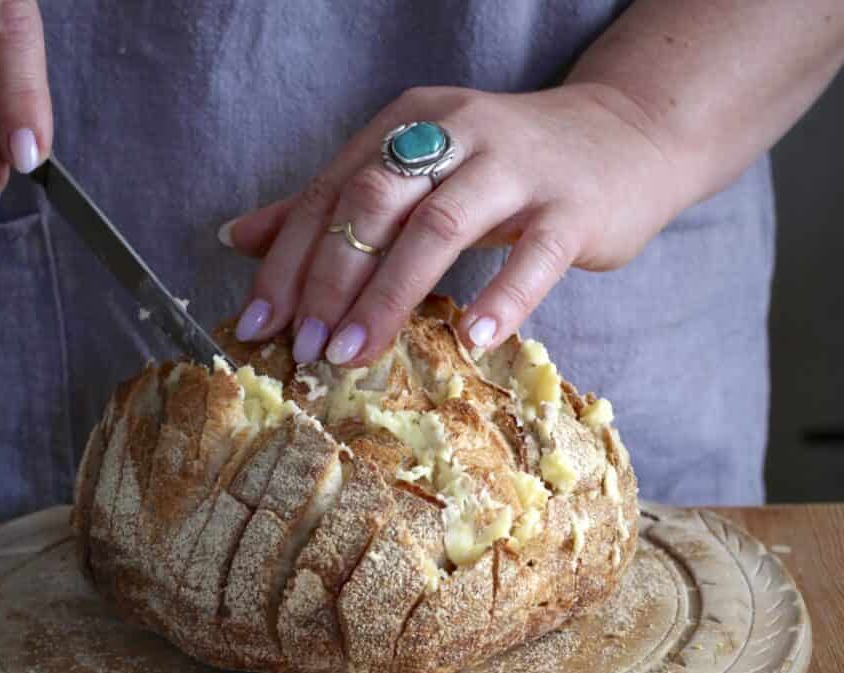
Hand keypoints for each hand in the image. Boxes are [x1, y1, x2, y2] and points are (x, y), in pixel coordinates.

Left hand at [223, 83, 679, 365]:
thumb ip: (333, 202)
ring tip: (354, 354)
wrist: (625, 136)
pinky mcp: (571, 207)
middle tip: (305, 349)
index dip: (288, 260)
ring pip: (440, 226)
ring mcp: (517, 167)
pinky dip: (499, 299)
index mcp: (408, 125)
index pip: (332, 193)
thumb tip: (239, 237)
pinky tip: (470, 341)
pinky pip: (531, 255)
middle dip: (330, 280)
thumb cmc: (505, 170)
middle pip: (375, 203)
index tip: (258, 323)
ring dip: (389, 296)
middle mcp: (456, 133)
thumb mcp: (415, 171)